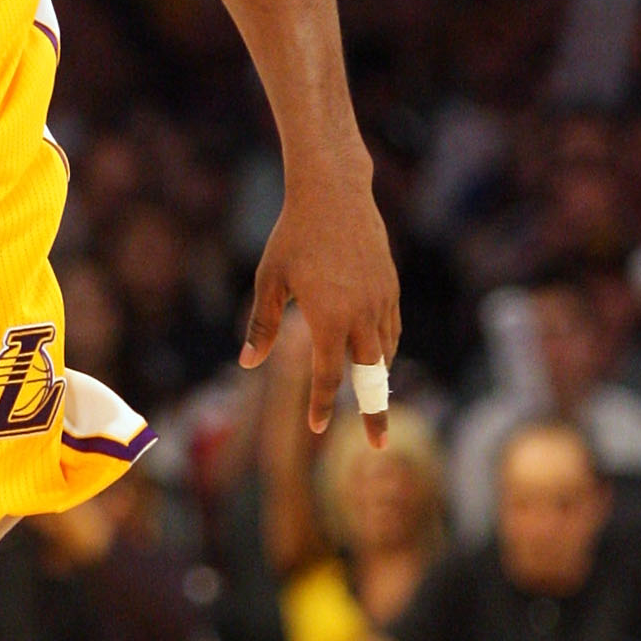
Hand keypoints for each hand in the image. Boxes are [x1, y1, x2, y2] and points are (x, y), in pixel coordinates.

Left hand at [239, 156, 399, 441]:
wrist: (334, 194)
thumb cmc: (293, 236)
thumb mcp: (269, 280)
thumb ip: (261, 326)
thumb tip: (247, 364)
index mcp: (328, 319)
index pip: (328, 377)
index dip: (322, 405)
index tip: (317, 430)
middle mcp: (361, 315)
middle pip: (371, 378)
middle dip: (375, 413)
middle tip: (378, 446)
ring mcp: (382, 301)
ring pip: (385, 353)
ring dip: (378, 380)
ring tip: (373, 401)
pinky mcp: (391, 286)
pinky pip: (393, 329)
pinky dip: (387, 350)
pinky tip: (379, 358)